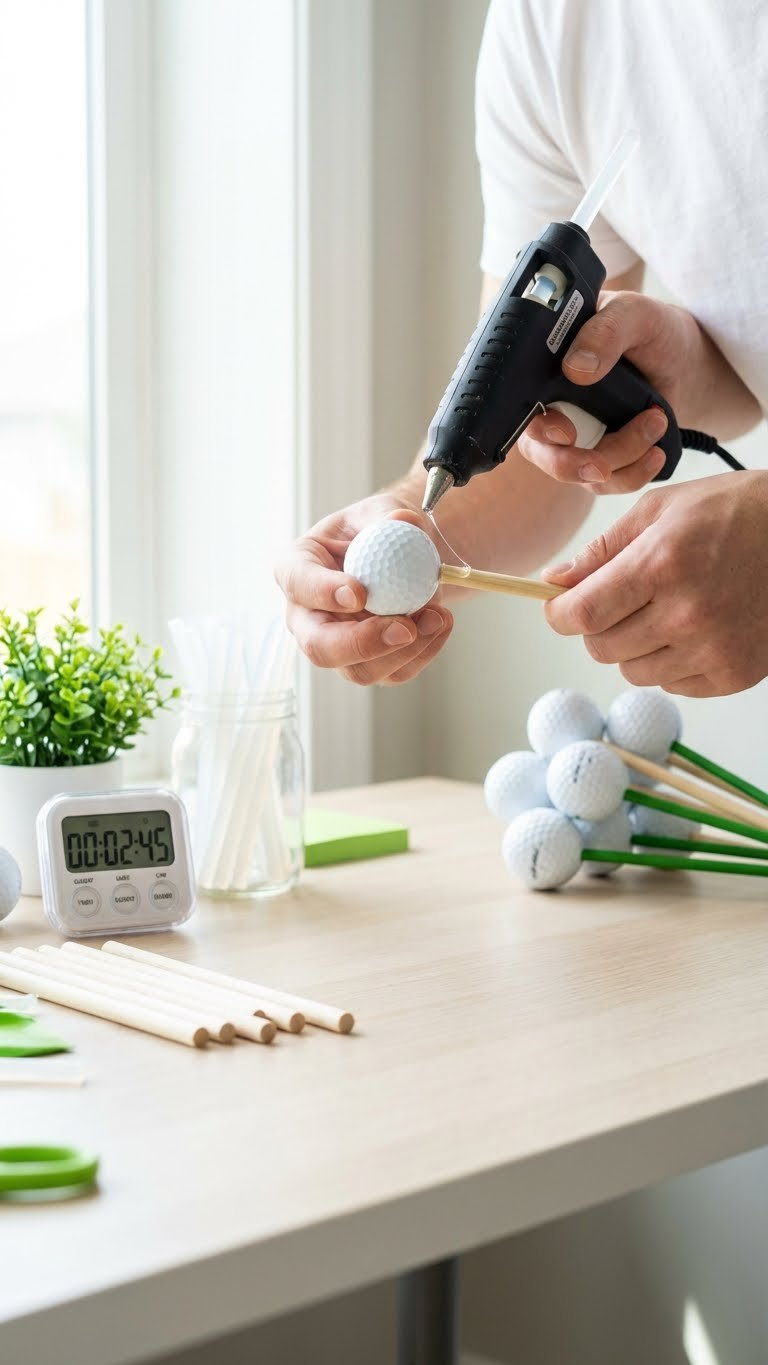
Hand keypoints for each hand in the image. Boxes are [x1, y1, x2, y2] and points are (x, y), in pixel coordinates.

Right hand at [274, 495, 452, 685]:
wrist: (398, 557)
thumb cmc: (377, 531)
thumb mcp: (381, 512)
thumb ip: (390, 516)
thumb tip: (404, 522)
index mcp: (298, 568)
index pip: (298, 583)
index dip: (323, 592)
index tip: (359, 593)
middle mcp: (308, 616)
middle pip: (319, 646)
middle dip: (362, 643)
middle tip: (404, 628)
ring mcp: (336, 645)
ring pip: (359, 670)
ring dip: (405, 650)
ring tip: (437, 615)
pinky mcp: (368, 664)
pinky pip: (393, 673)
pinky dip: (424, 651)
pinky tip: (441, 622)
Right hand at [519, 291, 726, 493]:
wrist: (685, 360)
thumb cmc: (652, 331)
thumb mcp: (633, 314)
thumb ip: (606, 331)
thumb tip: (576, 369)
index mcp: (545, 368)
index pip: (521, 406)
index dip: (537, 426)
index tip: (565, 432)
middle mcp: (552, 406)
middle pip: (541, 453)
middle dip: (571, 463)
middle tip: (602, 464)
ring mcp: (576, 437)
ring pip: (578, 472)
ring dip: (620, 459)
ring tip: (656, 422)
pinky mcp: (602, 457)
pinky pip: (606, 482)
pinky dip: (632, 474)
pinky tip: (655, 452)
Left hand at [542, 472, 767, 696]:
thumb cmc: (736, 512)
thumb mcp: (662, 509)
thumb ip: (604, 548)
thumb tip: (557, 581)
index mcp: (662, 564)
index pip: (583, 614)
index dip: (560, 614)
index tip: (559, 607)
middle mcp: (687, 613)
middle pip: (602, 648)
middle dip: (597, 626)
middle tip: (621, 600)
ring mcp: (713, 649)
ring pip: (633, 672)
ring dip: (634, 647)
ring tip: (663, 611)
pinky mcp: (734, 674)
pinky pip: (672, 684)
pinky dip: (671, 662)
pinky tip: (694, 629)